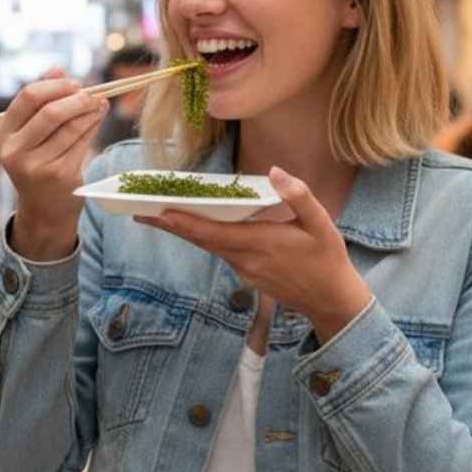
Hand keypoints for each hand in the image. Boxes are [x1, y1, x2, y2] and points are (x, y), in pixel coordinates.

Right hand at [0, 68, 108, 259]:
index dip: (55, 86)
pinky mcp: (60, 175)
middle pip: (51, 112)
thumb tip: (57, 69)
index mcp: (2, 135)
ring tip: (99, 103)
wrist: (43, 208)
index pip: (28, 97)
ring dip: (90, 110)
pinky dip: (94, 124)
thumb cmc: (37, 161)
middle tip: (91, 93)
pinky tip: (99, 116)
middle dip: (76, 98)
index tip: (74, 83)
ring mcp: (37, 166)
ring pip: (71, 127)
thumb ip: (40, 101)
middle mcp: (15, 151)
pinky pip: (83, 141)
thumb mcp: (29, 133)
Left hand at [137, 167, 371, 342]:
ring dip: (184, 231)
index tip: (157, 212)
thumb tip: (275, 172)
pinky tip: (195, 226)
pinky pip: (219, 252)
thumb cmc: (327, 259)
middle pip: (199, 240)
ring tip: (159, 214)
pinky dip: (203, 237)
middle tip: (139, 211)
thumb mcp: (321, 224)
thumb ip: (299, 196)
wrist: (332, 300)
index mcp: (259, 244)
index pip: (211, 232)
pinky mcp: (246, 274)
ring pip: (207, 246)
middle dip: (169, 225)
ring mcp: (243, 270)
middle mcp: (244, 259)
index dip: (182, 222)